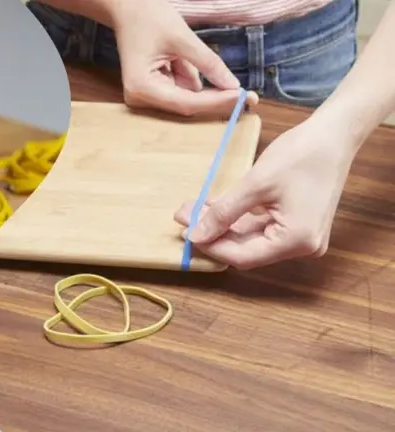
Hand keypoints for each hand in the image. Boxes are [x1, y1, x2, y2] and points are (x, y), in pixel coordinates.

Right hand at [111, 0, 258, 115]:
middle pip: (187, 106)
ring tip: (186, 58)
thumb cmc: (149, 18)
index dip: (216, 102)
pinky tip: (181, 60)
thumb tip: (234, 86)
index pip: (186, 102)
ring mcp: (146, 96)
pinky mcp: (153, 91)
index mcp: (142, 88)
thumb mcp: (182, 38)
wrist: (128, 9)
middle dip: (216, 99)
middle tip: (249, 95)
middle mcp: (140, 99)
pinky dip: (192, 78)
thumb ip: (209, 63)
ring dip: (201, 84)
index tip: (243, 97)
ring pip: (187, 99)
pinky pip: (182, 90)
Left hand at [173, 117, 359, 269]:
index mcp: (296, 242)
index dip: (211, 246)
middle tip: (183, 215)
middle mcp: (302, 247)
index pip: (243, 257)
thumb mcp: (255, 184)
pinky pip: (260, 226)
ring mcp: (301, 237)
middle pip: (246, 249)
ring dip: (221, 223)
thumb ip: (224, 213)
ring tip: (192, 208)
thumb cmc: (300, 155)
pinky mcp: (297, 224)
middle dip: (213, 231)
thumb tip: (195, 235)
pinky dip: (237, 217)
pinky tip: (213, 205)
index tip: (186, 231)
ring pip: (250, 237)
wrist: (334, 133)